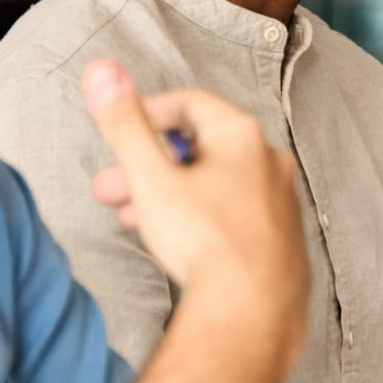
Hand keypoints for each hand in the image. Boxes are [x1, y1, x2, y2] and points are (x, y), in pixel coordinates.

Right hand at [84, 59, 307, 342]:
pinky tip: (174, 242)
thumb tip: (101, 69)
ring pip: (214, 183)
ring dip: (168, 193)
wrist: (253, 313)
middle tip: (107, 189)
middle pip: (199, 147)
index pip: (189, 103)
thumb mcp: (152, 179)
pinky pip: (233, 212)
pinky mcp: (281, 236)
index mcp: (242, 136)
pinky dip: (199, 216)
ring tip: (129, 218)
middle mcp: (269, 161)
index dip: (147, 114)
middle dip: (146, 165)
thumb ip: (124, 124)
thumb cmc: (205, 242)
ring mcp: (280, 200)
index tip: (118, 134)